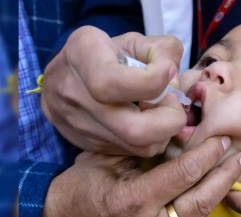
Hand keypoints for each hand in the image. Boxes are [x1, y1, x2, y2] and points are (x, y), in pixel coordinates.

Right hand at [41, 26, 185, 155]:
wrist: (65, 77)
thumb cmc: (107, 54)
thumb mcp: (134, 41)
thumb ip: (163, 51)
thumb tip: (175, 83)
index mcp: (83, 55)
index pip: (112, 82)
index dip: (152, 81)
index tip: (167, 70)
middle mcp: (76, 94)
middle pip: (133, 129)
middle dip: (169, 120)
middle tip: (172, 101)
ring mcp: (81, 125)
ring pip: (139, 146)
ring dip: (165, 131)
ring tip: (162, 110)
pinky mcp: (92, 144)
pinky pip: (135, 151)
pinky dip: (154, 138)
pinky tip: (151, 120)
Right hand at [41, 136, 240, 216]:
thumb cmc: (81, 186)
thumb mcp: (106, 159)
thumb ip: (140, 145)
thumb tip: (175, 130)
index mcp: (133, 200)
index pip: (181, 175)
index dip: (204, 155)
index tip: (219, 138)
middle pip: (199, 202)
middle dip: (223, 177)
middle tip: (239, 155)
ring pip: (199, 215)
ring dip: (220, 190)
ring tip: (235, 169)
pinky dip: (208, 205)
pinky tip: (226, 198)